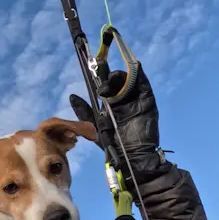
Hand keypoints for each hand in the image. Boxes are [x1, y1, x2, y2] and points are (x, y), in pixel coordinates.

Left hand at [75, 63, 163, 178]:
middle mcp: (121, 98)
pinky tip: (134, 66)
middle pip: (116, 79)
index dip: (99, 74)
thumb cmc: (112, 142)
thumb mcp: (94, 126)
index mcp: (109, 102)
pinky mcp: (147, 101)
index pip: (104, 84)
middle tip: (101, 80)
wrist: (131, 155)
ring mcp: (134, 98)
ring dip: (119, 76)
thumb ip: (84, 111)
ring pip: (128, 80)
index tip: (92, 64)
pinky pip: (144, 85)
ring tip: (111, 80)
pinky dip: (139, 75)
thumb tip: (72, 96)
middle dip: (108, 75)